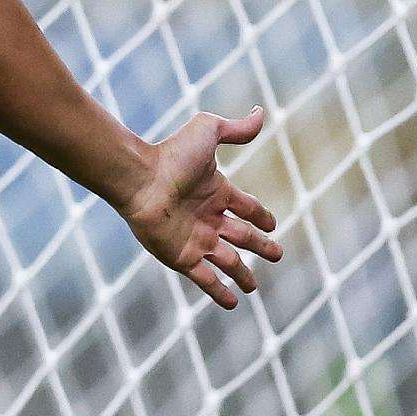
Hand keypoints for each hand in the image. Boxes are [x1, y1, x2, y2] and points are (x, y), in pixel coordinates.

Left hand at [119, 107, 282, 309]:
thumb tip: (259, 112)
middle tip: (277, 254)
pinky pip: (205, 278)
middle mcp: (208, 217)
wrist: (139, 180)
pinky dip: (219, 291)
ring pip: (227, 260)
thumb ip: (236, 128)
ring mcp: (196, 239)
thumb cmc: (171, 155)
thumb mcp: (208, 132)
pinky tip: (232, 303)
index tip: (271, 223)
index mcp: (216, 191)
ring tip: (253, 287)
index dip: (260, 215)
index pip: (246, 207)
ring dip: (242, 274)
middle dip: (261, 246)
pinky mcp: (183, 257)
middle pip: (242, 236)